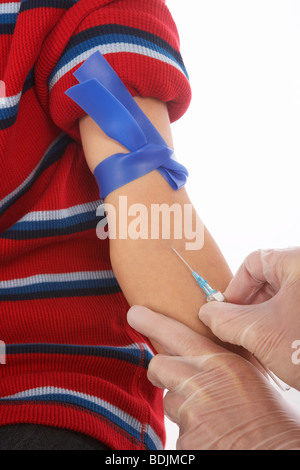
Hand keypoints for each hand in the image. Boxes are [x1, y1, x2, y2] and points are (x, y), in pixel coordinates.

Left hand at [127, 305, 299, 449]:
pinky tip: (214, 439)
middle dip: (162, 372)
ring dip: (183, 409)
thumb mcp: (252, 379)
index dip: (152, 322)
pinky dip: (192, 437)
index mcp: (220, 364)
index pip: (176, 335)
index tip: (135, 314)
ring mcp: (190, 414)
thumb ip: (222, 365)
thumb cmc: (272, 418)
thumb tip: (202, 357)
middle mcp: (200, 384)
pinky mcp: (185, 441)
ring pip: (170, 403)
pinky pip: (179, 434)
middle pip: (159, 366)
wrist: (278, 454)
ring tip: (212, 418)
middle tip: (173, 378)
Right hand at [199, 248, 299, 389]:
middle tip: (240, 332)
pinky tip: (280, 350)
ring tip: (260, 346)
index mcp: (299, 262)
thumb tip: (208, 313)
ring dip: (266, 321)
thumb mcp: (260, 332)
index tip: (226, 312)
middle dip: (250, 308)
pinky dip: (284, 328)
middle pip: (270, 280)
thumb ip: (226, 319)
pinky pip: (298, 312)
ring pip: (285, 299)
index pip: (254, 262)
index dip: (235, 287)